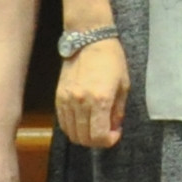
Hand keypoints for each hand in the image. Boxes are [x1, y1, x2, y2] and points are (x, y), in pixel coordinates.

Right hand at [54, 35, 128, 151]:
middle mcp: (81, 102)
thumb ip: (118, 111)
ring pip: (72, 133)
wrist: (89, 40)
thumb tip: (114, 128)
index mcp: (100, 99)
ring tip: (94, 127)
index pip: (99, 136)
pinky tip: (83, 121)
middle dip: (97, 141)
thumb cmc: (111, 60)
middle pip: (84, 138)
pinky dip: (72, 128)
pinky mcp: (58, 97)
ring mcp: (67, 100)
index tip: (115, 134)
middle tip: (106, 133)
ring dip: (84, 136)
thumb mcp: (123, 85)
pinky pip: (63, 122)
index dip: (109, 141)